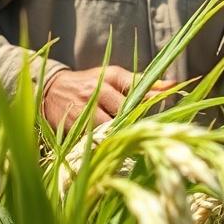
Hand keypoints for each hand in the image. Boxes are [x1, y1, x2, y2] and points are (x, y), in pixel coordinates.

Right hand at [41, 65, 174, 130]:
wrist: (49, 90)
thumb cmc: (90, 82)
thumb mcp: (114, 76)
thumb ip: (142, 82)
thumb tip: (173, 84)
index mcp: (110, 77)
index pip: (137, 89)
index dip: (152, 100)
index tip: (166, 107)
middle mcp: (97, 92)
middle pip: (125, 111)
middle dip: (137, 121)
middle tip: (149, 131)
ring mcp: (84, 110)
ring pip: (110, 127)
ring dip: (121, 134)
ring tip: (131, 141)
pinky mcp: (72, 126)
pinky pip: (94, 138)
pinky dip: (105, 143)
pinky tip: (113, 147)